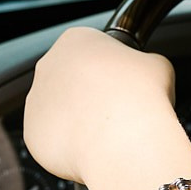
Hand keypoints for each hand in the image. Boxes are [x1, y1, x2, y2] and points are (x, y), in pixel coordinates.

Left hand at [23, 27, 183, 187]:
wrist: (126, 141)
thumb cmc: (142, 98)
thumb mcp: (158, 65)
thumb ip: (144, 62)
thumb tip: (145, 71)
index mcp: (76, 40)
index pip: (92, 50)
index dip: (112, 68)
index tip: (125, 83)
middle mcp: (48, 65)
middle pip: (71, 79)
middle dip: (91, 94)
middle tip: (118, 110)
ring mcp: (36, 100)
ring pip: (60, 111)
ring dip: (79, 119)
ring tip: (108, 134)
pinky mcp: (32, 134)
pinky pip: (54, 139)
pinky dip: (71, 145)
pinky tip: (94, 149)